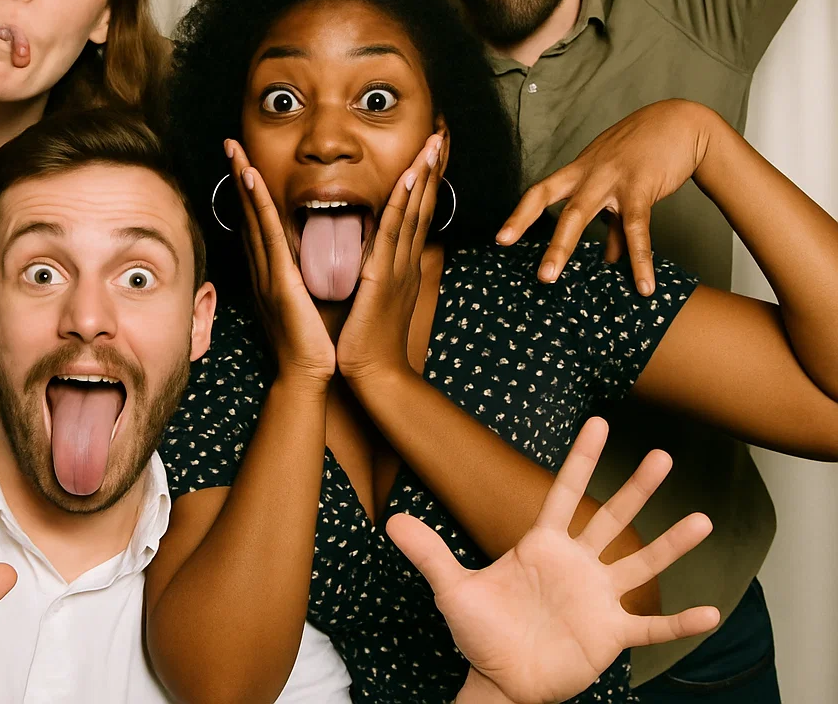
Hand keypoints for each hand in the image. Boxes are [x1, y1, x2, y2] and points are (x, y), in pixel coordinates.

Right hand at [226, 141, 335, 385]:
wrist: (309, 374)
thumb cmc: (315, 342)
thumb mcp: (309, 300)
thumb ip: (307, 277)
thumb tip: (317, 257)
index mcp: (272, 273)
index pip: (259, 223)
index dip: (250, 192)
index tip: (246, 163)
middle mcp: (263, 268)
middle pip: (249, 214)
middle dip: (239, 177)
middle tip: (231, 143)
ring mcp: (267, 272)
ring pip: (253, 217)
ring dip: (244, 181)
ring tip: (235, 150)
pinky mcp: (278, 279)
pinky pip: (267, 233)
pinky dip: (257, 204)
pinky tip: (251, 180)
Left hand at [336, 132, 445, 383]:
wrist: (377, 375)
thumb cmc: (371, 343)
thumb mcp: (377, 301)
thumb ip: (376, 277)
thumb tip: (369, 259)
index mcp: (402, 266)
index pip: (415, 216)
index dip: (423, 184)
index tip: (428, 156)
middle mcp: (406, 261)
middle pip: (422, 206)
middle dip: (431, 171)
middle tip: (439, 137)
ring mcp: (399, 266)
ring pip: (413, 211)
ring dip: (422, 176)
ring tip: (431, 145)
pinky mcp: (384, 274)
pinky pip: (394, 229)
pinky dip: (402, 202)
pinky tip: (409, 179)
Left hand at [388, 417, 719, 703]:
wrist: (499, 680)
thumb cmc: (480, 630)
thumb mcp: (452, 589)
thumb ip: (429, 553)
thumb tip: (392, 521)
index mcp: (541, 544)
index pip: (564, 492)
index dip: (582, 459)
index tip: (600, 423)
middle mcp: (576, 564)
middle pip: (612, 518)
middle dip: (636, 488)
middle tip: (664, 456)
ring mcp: (596, 598)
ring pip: (640, 564)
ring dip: (671, 544)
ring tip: (703, 519)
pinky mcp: (609, 636)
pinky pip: (650, 627)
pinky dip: (679, 622)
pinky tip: (711, 611)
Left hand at [495, 100, 717, 294]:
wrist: (681, 122)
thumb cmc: (645, 153)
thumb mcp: (620, 184)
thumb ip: (614, 225)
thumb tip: (611, 260)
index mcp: (579, 171)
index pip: (540, 191)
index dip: (520, 215)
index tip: (501, 239)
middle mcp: (588, 173)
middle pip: (549, 200)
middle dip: (527, 228)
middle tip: (525, 266)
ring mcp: (611, 178)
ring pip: (579, 214)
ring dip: (562, 247)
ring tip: (551, 279)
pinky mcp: (640, 186)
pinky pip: (636, 227)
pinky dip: (640, 259)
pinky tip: (644, 285)